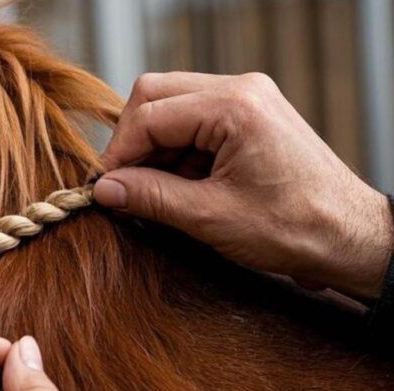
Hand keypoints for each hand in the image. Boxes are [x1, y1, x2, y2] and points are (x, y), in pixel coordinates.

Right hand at [94, 72, 391, 298]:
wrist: (350, 237)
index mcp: (234, 106)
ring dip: (155, 151)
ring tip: (156, 194)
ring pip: (172, 107)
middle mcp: (242, 90)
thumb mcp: (210, 217)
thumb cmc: (295, 227)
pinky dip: (178, 154)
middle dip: (133, 143)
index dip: (118, 154)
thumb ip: (150, 197)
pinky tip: (181, 188)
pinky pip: (195, 122)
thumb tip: (104, 191)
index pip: (148, 114)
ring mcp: (249, 100)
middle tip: (124, 187)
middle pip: (155, 96)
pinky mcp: (251, 118)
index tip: (104, 190)